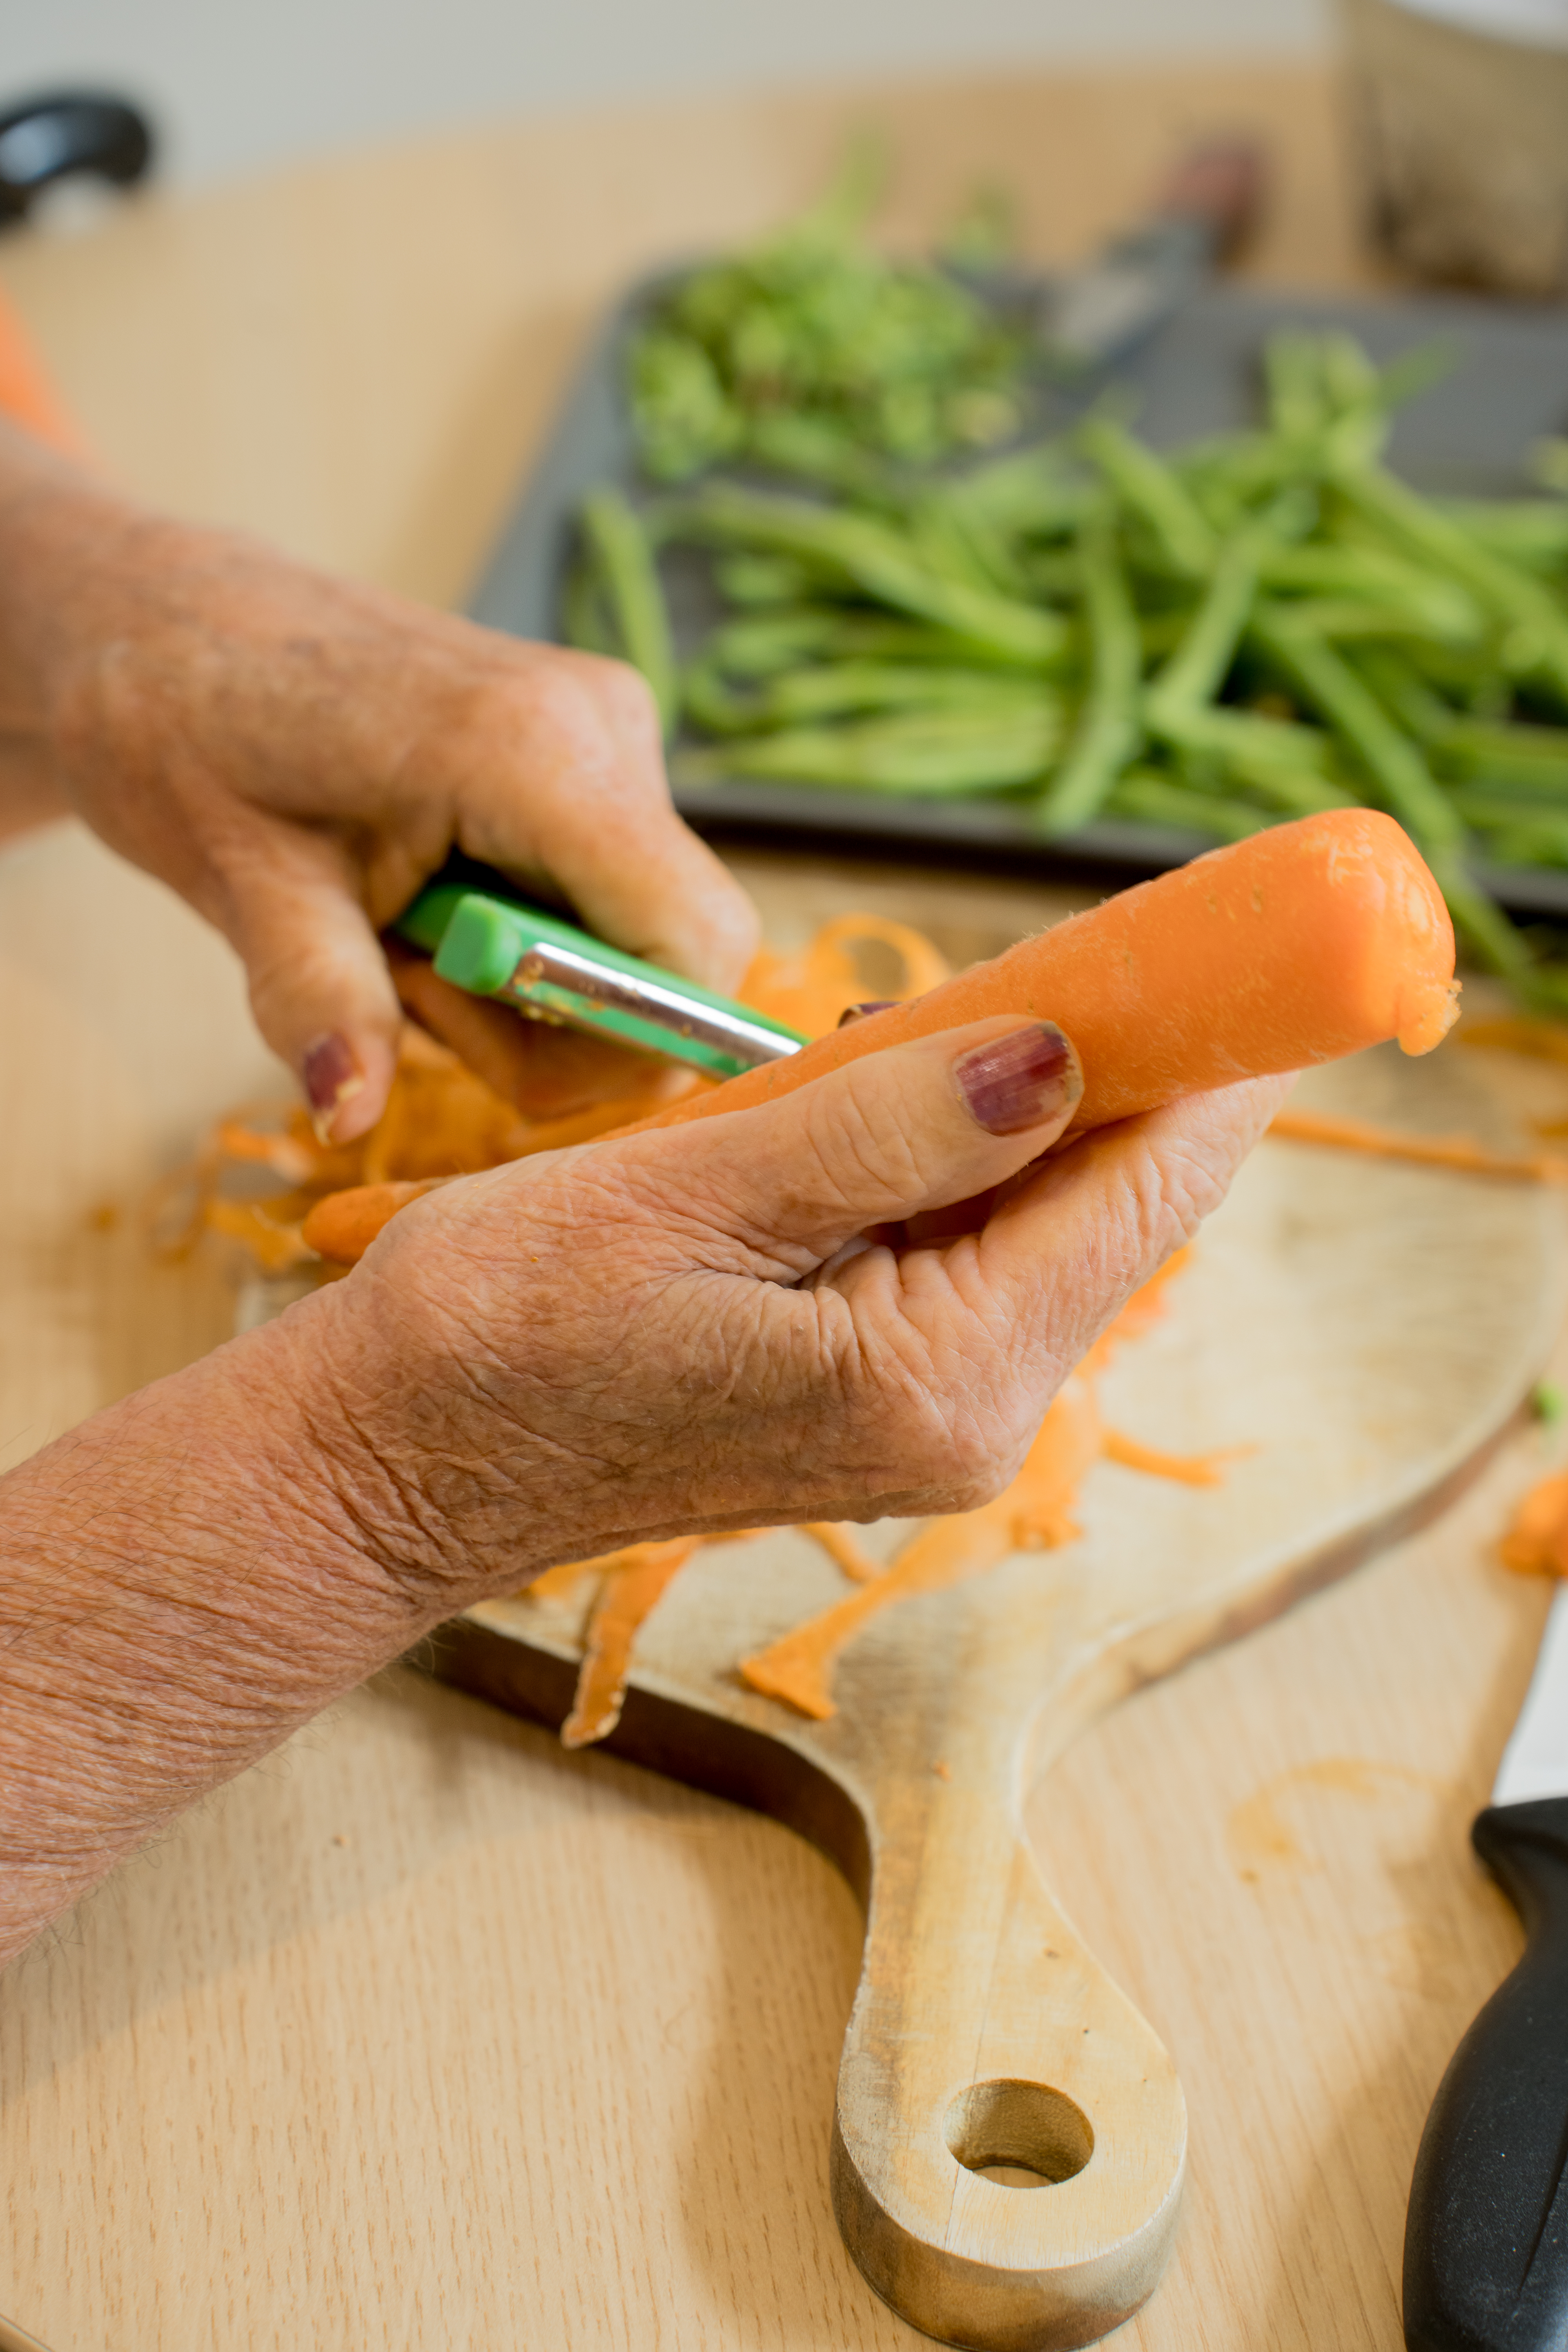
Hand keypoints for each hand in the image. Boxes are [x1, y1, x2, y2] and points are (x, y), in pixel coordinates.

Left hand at [0, 424, 757, 1138]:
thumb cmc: (183, 720)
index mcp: (536, 749)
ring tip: (396, 940)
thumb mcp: (238, 880)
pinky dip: (526, 945)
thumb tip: (348, 1115)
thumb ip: (319, 1000)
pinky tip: (428, 907)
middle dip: (560, 1030)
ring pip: (637, 940)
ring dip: (525, 992)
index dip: (636, 1041)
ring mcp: (604, 734)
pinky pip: (605, 902)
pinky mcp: (587, 753)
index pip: (695, 942)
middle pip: (675, 957)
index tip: (505, 1063)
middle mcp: (603, 727)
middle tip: (411, 996)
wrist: (160, 617)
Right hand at [291, 1018, 1287, 1592]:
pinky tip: (931, 1080)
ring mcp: (931, 1414)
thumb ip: (881, 1127)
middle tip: (1130, 928)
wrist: (388, 1462)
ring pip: (1048, 1217)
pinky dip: (975, 1151)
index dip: (1213, 1051)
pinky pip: (979, 1246)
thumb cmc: (493, 1334)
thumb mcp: (684, 1201)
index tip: (1251, 933)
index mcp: (937, 1380)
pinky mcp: (883, 1392)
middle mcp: (967, 1416)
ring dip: (1045, 1096)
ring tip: (1013, 990)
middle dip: (1132, 1060)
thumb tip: (1059, 1052)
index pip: (1142, 1189)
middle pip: (1116, 1203)